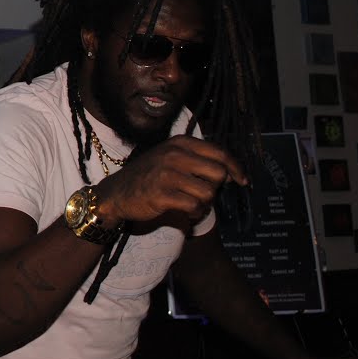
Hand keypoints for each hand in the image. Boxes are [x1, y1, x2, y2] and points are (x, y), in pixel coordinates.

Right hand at [92, 135, 247, 224]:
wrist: (116, 193)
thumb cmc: (148, 176)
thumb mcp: (169, 157)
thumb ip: (196, 159)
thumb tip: (229, 171)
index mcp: (180, 143)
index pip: (219, 152)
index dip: (235, 168)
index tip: (242, 180)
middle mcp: (174, 155)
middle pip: (218, 173)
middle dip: (215, 188)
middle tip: (203, 194)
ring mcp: (167, 174)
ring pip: (208, 193)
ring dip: (205, 205)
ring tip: (193, 206)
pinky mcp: (162, 195)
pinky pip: (195, 207)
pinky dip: (196, 215)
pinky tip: (188, 215)